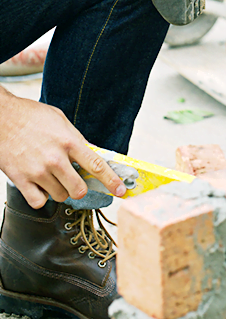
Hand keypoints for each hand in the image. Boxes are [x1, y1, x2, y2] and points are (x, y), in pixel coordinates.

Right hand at [0, 87, 125, 208]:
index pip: (96, 165)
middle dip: (80, 188)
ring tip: (51, 176)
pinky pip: (39, 202)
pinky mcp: (21, 180)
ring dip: (59, 190)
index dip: (111, 180)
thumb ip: (76, 138)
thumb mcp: (60, 120)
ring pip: (60, 196)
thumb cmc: (31, 116)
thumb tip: (91, 153)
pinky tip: (39, 184)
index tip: (120, 191)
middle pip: (78, 189)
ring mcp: (37, 171)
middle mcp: (55, 159)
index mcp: (68, 141)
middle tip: (74, 180)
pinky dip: (41, 197)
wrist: (2, 117)